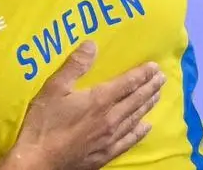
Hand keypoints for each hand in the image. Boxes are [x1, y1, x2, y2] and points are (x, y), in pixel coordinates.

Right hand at [6, 41, 163, 169]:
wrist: (39, 161)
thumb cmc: (44, 124)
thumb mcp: (54, 88)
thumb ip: (75, 66)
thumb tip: (92, 44)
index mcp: (100, 100)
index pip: (128, 83)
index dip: (142, 74)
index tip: (154, 66)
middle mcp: (111, 118)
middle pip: (136, 100)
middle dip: (150, 87)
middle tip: (162, 78)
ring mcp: (110, 138)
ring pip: (135, 118)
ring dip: (148, 106)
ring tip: (157, 96)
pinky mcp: (106, 154)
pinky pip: (129, 140)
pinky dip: (140, 132)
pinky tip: (146, 127)